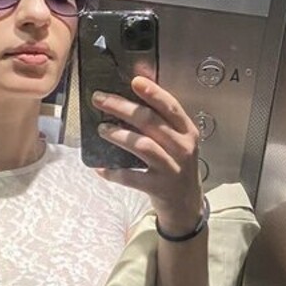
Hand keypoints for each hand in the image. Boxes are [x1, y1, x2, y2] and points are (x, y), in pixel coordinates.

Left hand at [93, 77, 203, 233]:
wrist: (186, 204)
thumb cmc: (176, 166)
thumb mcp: (176, 141)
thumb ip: (160, 120)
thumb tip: (133, 90)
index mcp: (187, 132)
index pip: (171, 107)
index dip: (153, 92)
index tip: (135, 80)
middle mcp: (182, 148)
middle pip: (151, 122)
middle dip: (123, 107)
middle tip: (100, 99)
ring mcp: (171, 168)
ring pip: (143, 146)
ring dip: (119, 135)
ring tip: (101, 129)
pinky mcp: (158, 188)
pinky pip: (131, 177)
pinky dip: (113, 171)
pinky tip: (99, 167)